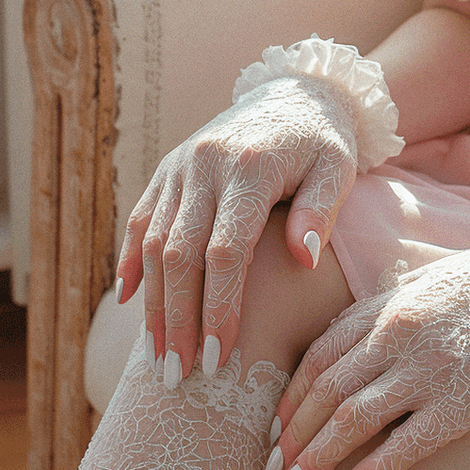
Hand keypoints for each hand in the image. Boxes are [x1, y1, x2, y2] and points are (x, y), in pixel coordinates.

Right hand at [116, 75, 359, 386]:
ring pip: (152, 243)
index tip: (220, 357)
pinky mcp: (167, 169)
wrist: (294, 92)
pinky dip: (131, 261)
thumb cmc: (324, 141)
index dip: (219, 307)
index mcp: (250, 168)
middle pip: (180, 255)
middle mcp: (205, 165)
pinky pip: (141, 220)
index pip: (226, 251)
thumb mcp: (338, 169)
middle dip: (178, 320)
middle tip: (179, 377)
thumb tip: (304, 261)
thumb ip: (320, 212)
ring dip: (153, 303)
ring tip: (159, 357)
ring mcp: (180, 167)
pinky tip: (130, 302)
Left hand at [266, 227, 469, 469]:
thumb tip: (348, 338)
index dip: (290, 398)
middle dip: (292, 435)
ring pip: (353, 421)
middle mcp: (401, 334)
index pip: (320, 356)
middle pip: (327, 392)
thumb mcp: (433, 279)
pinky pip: (403, 447)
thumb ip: (387, 306)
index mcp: (391, 303)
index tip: (274, 428)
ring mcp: (431, 369)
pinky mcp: (463, 403)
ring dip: (316, 458)